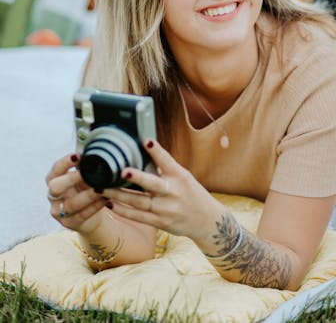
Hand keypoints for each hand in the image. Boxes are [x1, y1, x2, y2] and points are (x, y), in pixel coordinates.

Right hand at [45, 153, 108, 233]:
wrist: (89, 216)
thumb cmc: (85, 190)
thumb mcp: (83, 177)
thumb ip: (85, 167)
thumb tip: (97, 150)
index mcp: (54, 180)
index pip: (55, 169)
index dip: (65, 162)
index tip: (78, 155)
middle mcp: (53, 197)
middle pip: (55, 187)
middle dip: (70, 179)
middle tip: (85, 173)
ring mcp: (60, 212)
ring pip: (71, 204)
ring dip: (87, 195)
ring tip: (101, 188)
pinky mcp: (70, 223)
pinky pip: (83, 215)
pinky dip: (95, 206)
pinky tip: (106, 199)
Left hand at [102, 140, 221, 245]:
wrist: (206, 220)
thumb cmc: (191, 193)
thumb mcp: (183, 177)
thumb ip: (165, 168)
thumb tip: (144, 151)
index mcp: (179, 176)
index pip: (167, 161)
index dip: (157, 151)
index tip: (147, 141)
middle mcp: (172, 192)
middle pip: (152, 184)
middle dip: (137, 177)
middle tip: (122, 171)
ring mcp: (166, 209)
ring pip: (139, 202)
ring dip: (119, 195)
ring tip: (103, 188)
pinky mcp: (160, 222)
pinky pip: (138, 216)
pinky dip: (123, 211)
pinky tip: (110, 204)